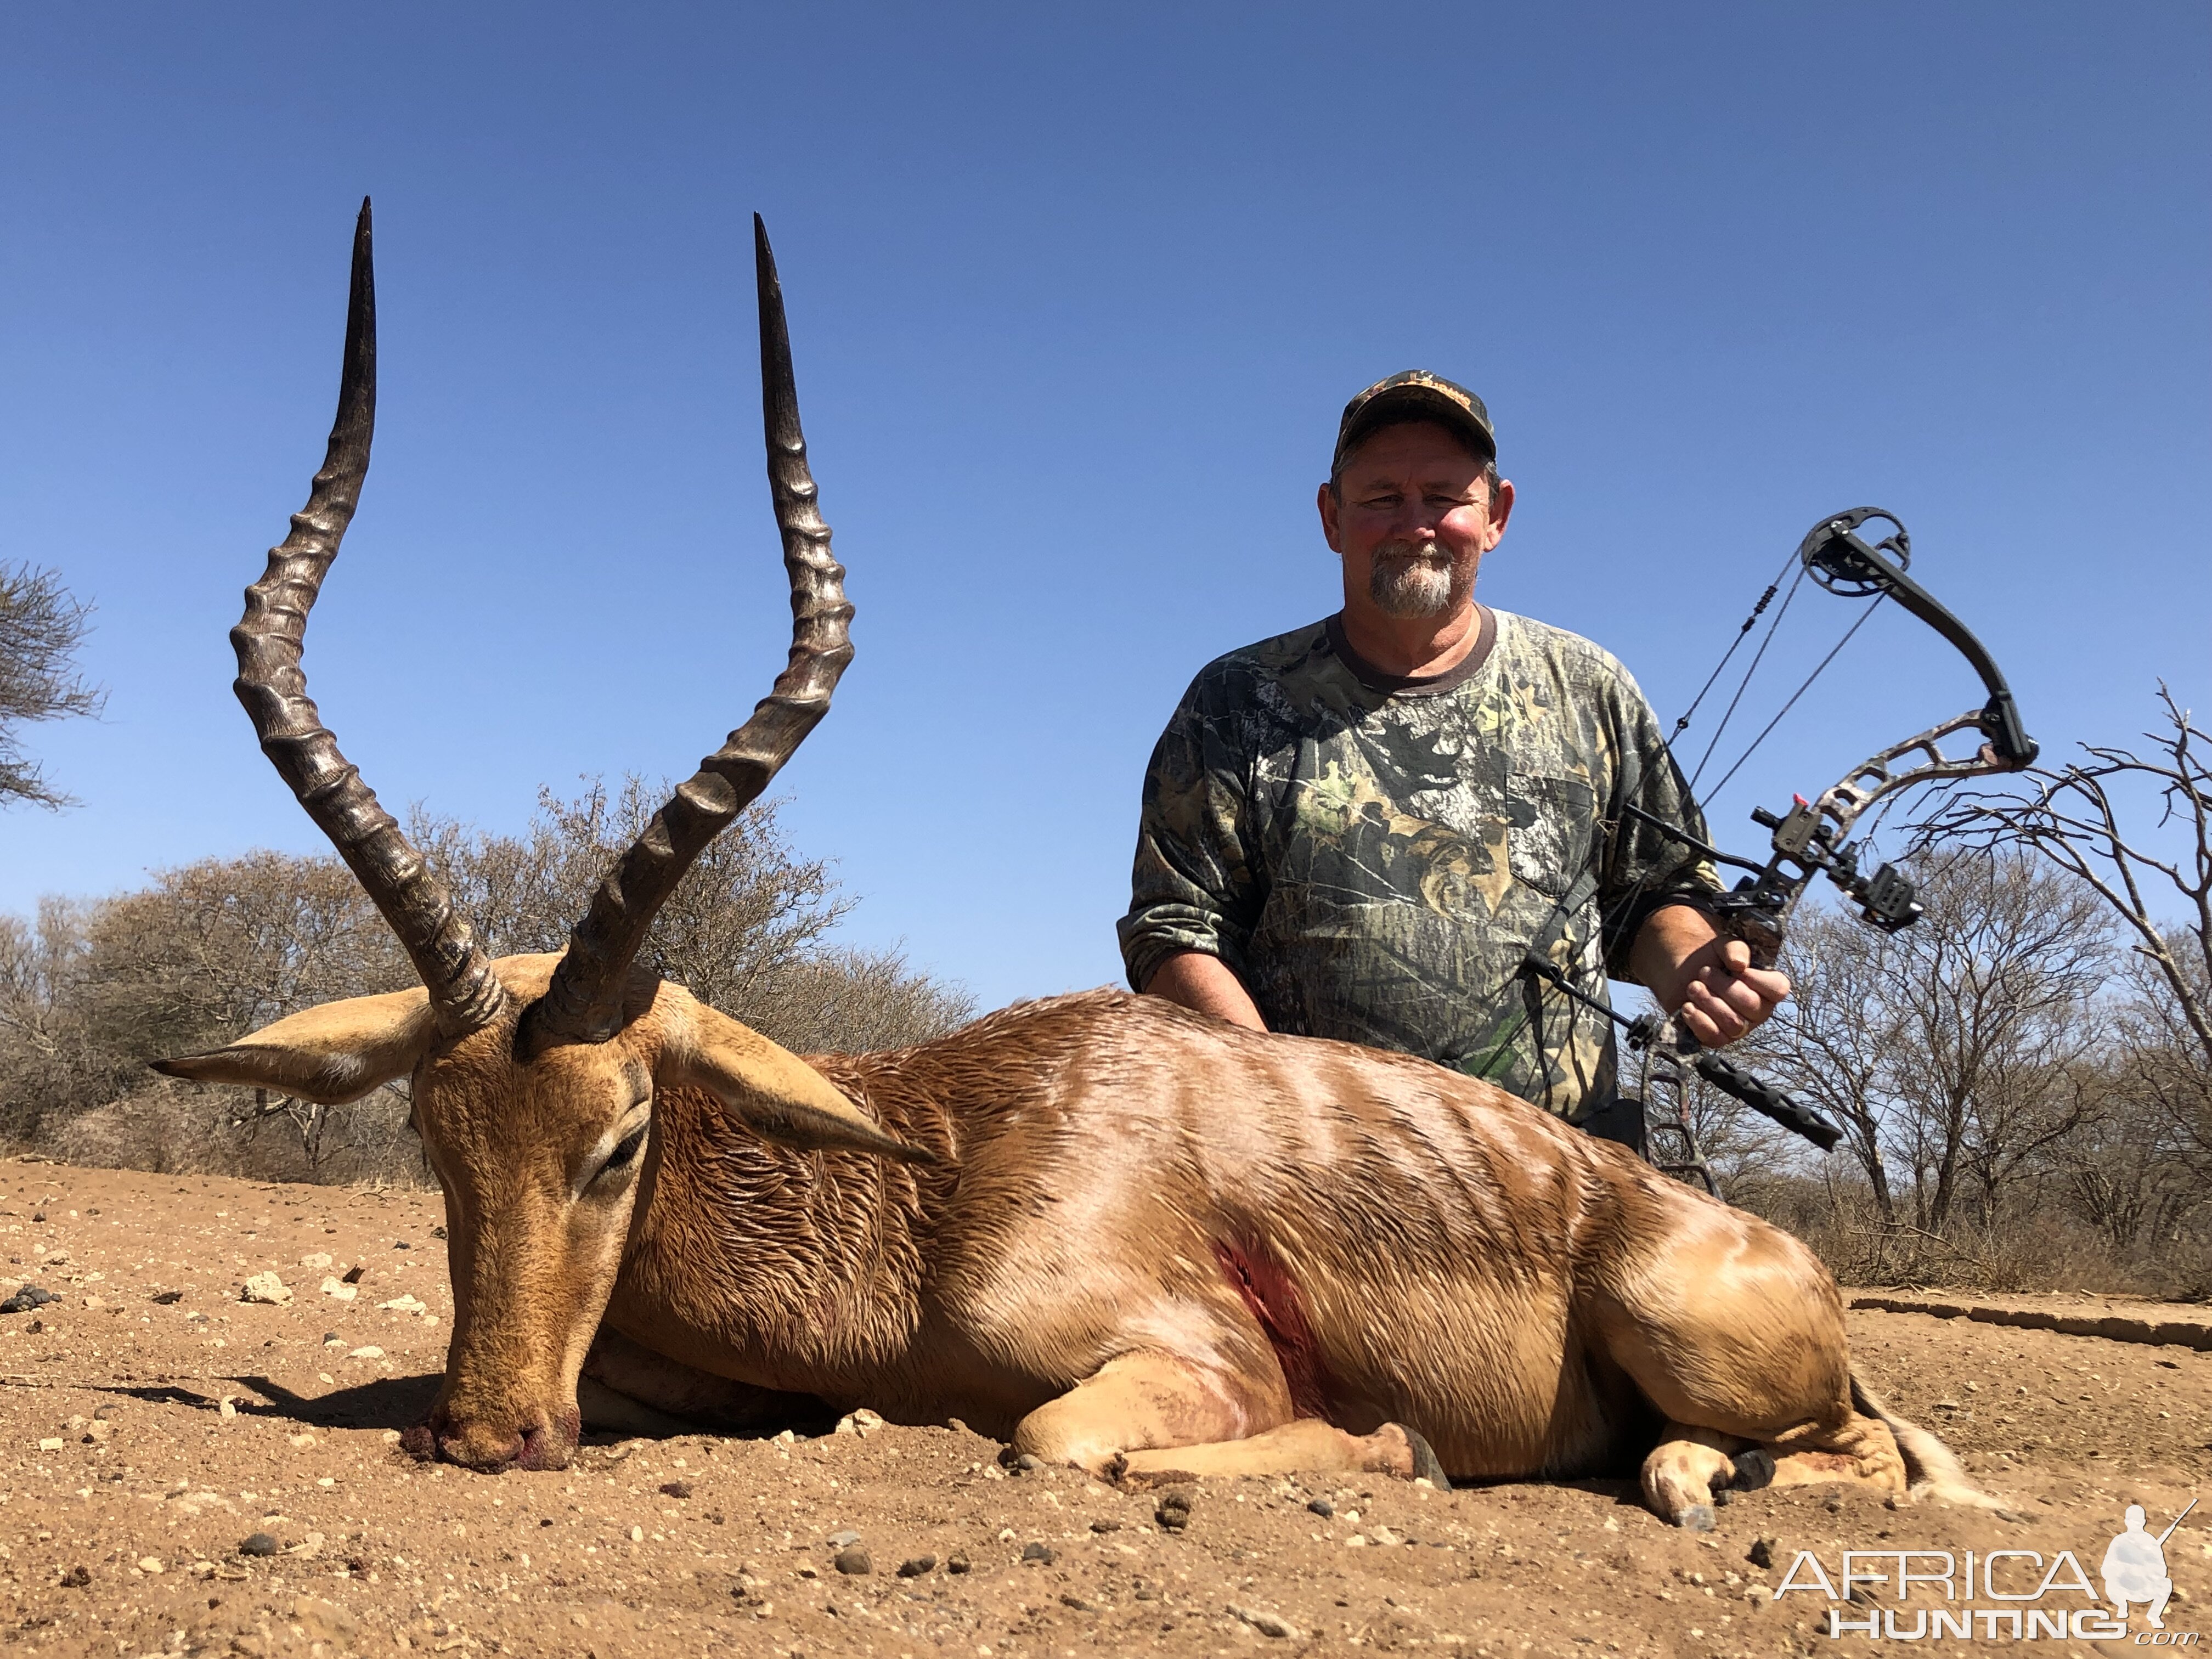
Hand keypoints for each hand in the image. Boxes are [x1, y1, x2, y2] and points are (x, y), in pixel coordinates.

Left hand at [1629, 905, 1790, 1047]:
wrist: (1684, 970)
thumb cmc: (1712, 958)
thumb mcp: (1724, 945)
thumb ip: (1735, 949)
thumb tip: (1740, 964)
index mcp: (1768, 987)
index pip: (1778, 989)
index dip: (1758, 980)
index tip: (1737, 969)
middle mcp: (1759, 1011)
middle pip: (1751, 1006)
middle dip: (1723, 986)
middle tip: (1703, 972)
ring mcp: (1740, 1027)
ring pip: (1733, 1024)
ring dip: (1708, 1001)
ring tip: (1692, 986)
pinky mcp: (1718, 1037)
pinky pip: (1714, 1037)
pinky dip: (1699, 1020)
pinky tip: (1688, 1006)